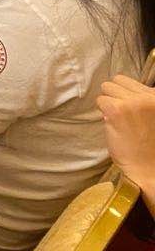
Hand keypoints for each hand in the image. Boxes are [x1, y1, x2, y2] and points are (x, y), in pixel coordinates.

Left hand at [98, 75, 154, 193]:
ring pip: (107, 88)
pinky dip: (104, 112)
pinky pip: (100, 101)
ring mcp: (133, 102)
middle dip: (116, 96)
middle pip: (117, 81)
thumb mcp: (154, 116)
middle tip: (123, 115)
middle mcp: (148, 97)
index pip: (130, 81)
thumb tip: (124, 91)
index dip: (126, 96)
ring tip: (120, 120)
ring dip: (109, 103)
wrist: (150, 170)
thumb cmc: (151, 146)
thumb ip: (144, 101)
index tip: (129, 111)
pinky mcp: (117, 110)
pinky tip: (114, 125)